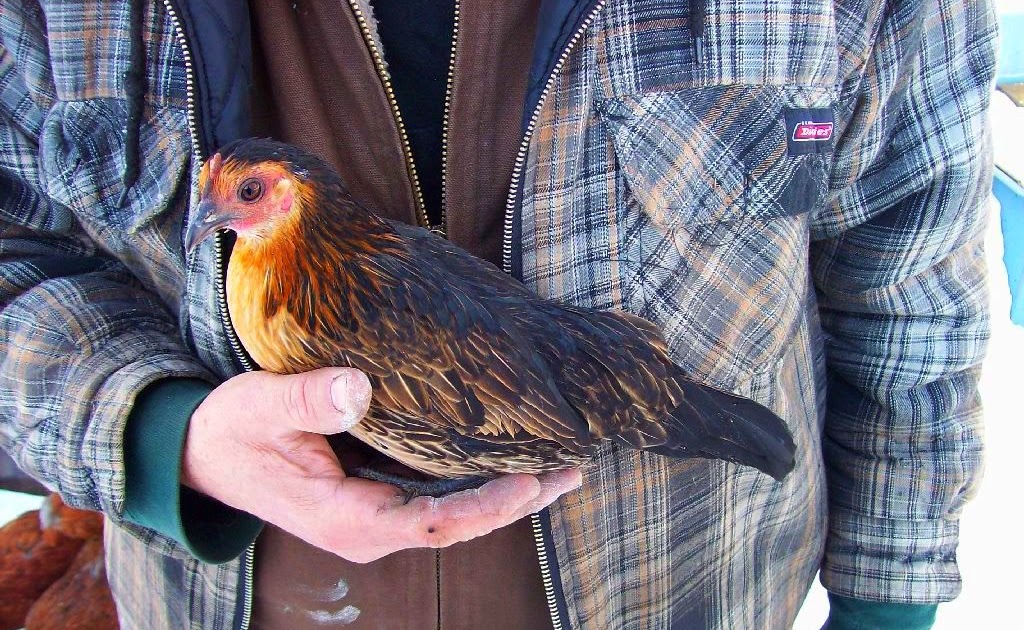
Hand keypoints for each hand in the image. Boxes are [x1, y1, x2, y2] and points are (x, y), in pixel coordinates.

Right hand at [181, 368, 581, 562]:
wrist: (202, 453)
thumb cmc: (231, 431)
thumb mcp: (259, 408)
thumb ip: (306, 400)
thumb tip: (357, 387)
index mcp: (348, 519)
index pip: (434, 524)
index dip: (486, 506)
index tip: (531, 481)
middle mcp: (369, 526)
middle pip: (458, 525)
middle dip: (515, 501)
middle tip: (571, 471)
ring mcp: (374, 514)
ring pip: (452, 513)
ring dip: (504, 493)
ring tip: (559, 468)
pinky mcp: (375, 495)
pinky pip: (436, 497)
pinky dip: (475, 482)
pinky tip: (506, 459)